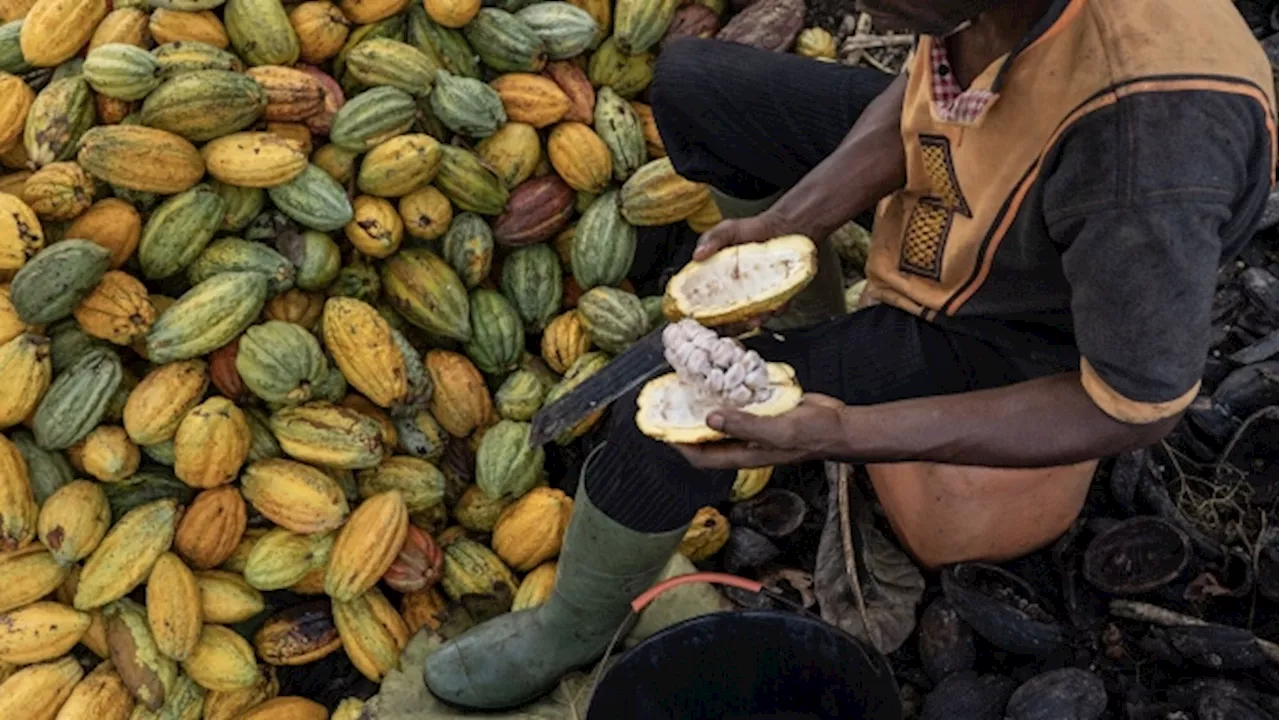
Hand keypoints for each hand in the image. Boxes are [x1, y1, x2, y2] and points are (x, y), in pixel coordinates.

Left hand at [674, 394, 848, 469]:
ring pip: (722, 417)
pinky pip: (740, 402)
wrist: (839, 424)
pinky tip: (722, 374)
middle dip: (688, 423)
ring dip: (707, 404)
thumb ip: (744, 425)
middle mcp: (745, 442)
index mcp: (745, 454)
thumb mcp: (777, 431)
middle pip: (708, 436)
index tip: (662, 430)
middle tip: (672, 402)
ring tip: (690, 385)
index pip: (703, 457)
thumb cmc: (812, 435)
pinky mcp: (764, 410)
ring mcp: (754, 426)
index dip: (680, 447)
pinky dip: (729, 391)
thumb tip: (710, 417)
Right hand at [694, 212, 792, 332]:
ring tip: (756, 317)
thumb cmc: (752, 230)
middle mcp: (735, 294)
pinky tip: (776, 304)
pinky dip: (774, 310)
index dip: (705, 317)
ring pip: (751, 319)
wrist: (784, 228)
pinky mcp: (775, 297)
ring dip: (753, 321)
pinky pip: (774, 310)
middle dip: (732, 326)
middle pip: (728, 321)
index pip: (706, 306)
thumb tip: (697, 256)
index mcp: (718, 282)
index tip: (708, 320)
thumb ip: (712, 239)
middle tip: (736, 321)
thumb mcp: (728, 230)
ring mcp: (755, 298)